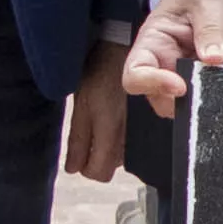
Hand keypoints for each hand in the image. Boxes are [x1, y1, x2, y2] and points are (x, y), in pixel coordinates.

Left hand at [66, 39, 129, 186]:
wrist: (128, 50)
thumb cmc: (101, 72)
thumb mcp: (82, 103)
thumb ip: (78, 137)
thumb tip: (72, 168)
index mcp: (109, 133)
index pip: (98, 173)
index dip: (86, 166)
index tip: (80, 154)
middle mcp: (128, 138)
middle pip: (110, 168)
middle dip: (98, 158)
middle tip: (90, 136)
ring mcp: (141, 133)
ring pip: (122, 157)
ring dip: (111, 147)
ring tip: (104, 122)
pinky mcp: (149, 126)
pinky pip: (132, 144)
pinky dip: (123, 138)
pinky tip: (117, 120)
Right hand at [120, 0, 222, 116]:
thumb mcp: (206, 1)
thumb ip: (209, 28)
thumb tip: (214, 57)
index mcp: (152, 43)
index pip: (135, 74)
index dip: (152, 84)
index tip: (180, 84)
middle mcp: (162, 65)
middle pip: (159, 99)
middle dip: (182, 100)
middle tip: (206, 85)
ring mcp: (182, 77)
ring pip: (182, 106)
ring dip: (200, 101)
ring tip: (219, 78)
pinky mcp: (202, 82)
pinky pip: (205, 99)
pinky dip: (217, 97)